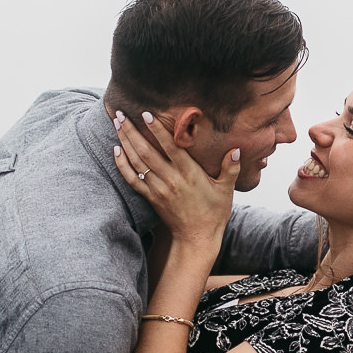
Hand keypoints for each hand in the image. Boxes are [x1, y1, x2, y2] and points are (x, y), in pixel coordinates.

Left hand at [113, 111, 239, 251]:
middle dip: (132, 131)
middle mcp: (171, 179)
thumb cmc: (214, 212)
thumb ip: (230, 168)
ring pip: (137, 162)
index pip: (170, 147)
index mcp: (189, 173)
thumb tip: (237, 149)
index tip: (146, 113)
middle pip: (147, 151)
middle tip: (121, 114)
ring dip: (125, 142)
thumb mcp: (226, 189)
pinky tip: (116, 150)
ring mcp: (158, 189)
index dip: (157, 130)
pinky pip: (133, 179)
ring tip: (117, 124)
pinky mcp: (151, 198)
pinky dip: (122, 165)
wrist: (197, 238)